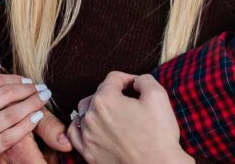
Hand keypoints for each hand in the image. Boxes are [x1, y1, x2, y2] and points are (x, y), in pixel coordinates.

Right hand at [0, 65, 52, 163]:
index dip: (14, 79)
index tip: (26, 79)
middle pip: (5, 96)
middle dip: (28, 89)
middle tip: (41, 87)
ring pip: (11, 115)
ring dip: (33, 104)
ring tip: (44, 98)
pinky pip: (10, 137)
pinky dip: (27, 125)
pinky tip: (36, 116)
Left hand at [67, 72, 191, 163]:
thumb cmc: (158, 135)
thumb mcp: (158, 96)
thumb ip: (144, 80)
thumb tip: (136, 81)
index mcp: (105, 100)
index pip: (113, 78)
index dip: (128, 78)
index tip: (137, 86)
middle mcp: (91, 118)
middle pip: (97, 94)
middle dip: (112, 93)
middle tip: (129, 99)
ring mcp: (87, 138)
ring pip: (83, 113)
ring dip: (96, 108)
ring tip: (112, 112)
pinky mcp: (89, 154)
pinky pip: (76, 135)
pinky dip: (83, 128)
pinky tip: (94, 128)